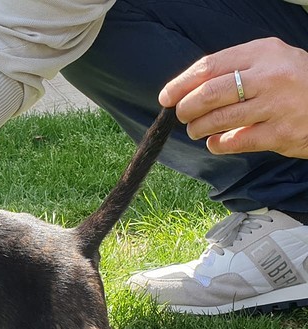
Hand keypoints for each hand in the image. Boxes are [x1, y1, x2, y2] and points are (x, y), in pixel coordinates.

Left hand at [159, 37, 307, 158]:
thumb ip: (235, 69)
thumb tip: (187, 88)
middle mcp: (270, 76)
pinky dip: (217, 144)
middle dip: (186, 108)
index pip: (209, 66)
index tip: (166, 97)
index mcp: (264, 52)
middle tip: (182, 116)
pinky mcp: (281, 134)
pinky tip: (215, 142)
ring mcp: (277, 106)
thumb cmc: (295, 84)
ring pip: (219, 119)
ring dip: (198, 128)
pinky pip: (236, 142)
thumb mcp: (270, 63)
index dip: (181, 84)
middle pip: (210, 94)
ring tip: (195, 130)